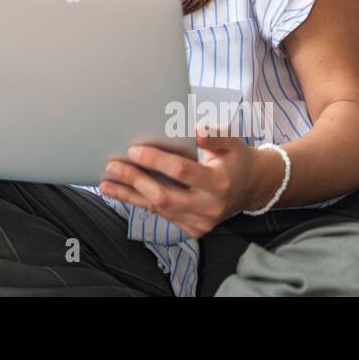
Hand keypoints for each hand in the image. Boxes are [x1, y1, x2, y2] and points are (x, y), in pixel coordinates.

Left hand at [97, 127, 282, 238]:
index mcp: (219, 182)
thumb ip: (214, 136)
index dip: (156, 160)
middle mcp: (210, 207)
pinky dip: (141, 203)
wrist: (252, 188)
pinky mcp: (193, 229)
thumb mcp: (232, 142)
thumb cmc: (236, 159)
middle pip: (164, 196)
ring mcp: (201, 222)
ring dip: (129, 195)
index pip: (182, 171)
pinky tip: (122, 193)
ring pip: (158, 210)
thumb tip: (196, 130)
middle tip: (112, 166)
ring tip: (106, 183)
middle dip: (135, 181)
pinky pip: (162, 216)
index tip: (134, 149)